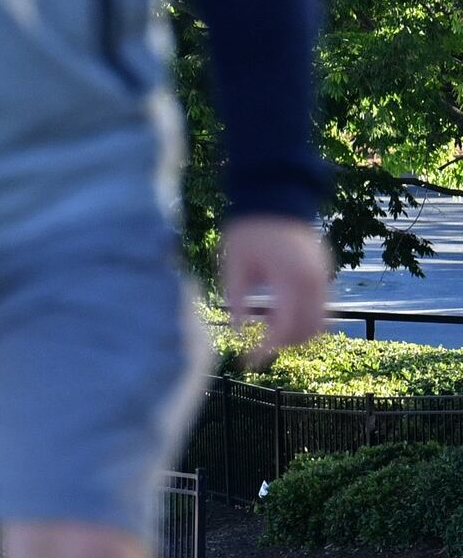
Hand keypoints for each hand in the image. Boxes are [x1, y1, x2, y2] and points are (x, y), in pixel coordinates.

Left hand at [220, 214, 329, 365]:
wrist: (276, 197)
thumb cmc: (248, 230)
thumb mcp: (234, 264)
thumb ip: (236, 299)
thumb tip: (237, 332)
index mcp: (291, 280)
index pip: (286, 328)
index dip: (267, 348)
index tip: (248, 360)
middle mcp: (314, 282)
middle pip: (309, 332)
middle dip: (283, 344)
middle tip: (255, 346)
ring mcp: (323, 278)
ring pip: (319, 324)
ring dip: (295, 333)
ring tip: (264, 326)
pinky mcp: (323, 274)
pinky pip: (321, 308)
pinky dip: (302, 319)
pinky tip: (275, 314)